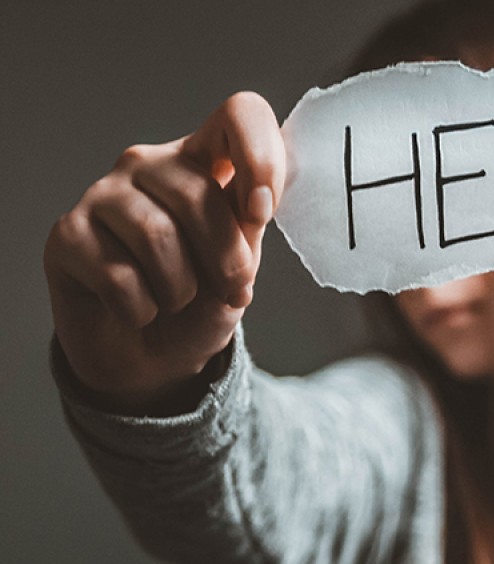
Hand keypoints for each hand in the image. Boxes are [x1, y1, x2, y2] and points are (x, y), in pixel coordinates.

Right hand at [43, 92, 284, 412]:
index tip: (261, 211)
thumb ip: (249, 227)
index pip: (239, 114)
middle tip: (232, 291)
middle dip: (226, 258)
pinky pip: (118, 276)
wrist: (152, 356)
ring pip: (156, 235)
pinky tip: (139, 309)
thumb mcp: (240, 266)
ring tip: (177, 301)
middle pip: (197, 193)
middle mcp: (151, 165)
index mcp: (204, 160)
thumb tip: (256, 201)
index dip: (260, 157)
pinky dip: (142, 309)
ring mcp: (104, 194)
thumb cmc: (201, 303)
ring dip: (181, 289)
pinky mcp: (67, 233)